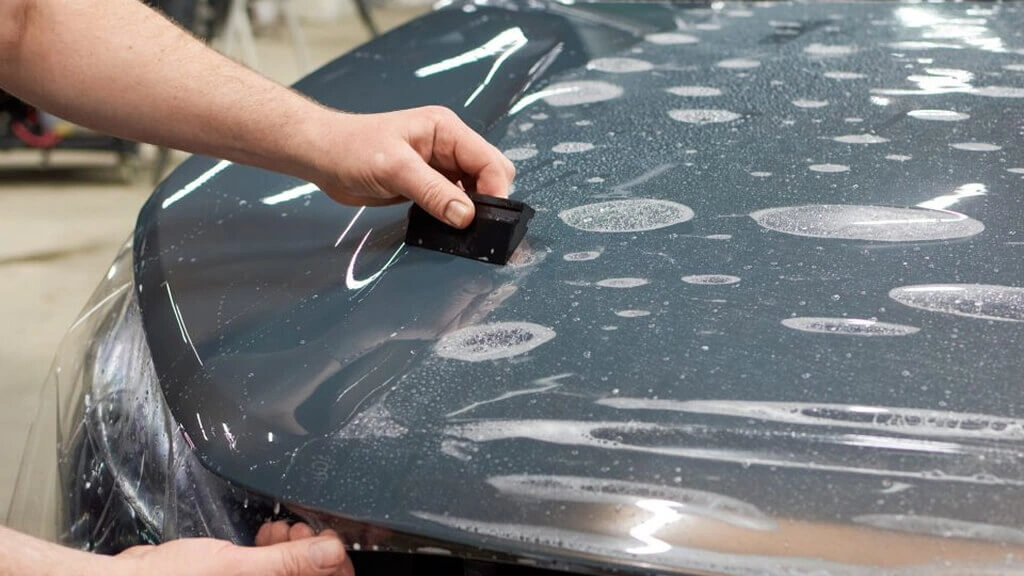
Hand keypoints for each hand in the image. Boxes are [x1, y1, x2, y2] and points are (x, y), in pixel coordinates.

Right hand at [112, 521, 353, 575]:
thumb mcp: (237, 569)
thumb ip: (287, 562)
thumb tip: (333, 554)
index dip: (335, 566)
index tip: (331, 541)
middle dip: (312, 554)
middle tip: (299, 530)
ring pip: (289, 572)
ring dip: (292, 549)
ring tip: (280, 528)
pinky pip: (267, 569)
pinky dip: (272, 551)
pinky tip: (265, 533)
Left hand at [312, 106, 514, 228]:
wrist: (321, 156)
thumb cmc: (351, 149)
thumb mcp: (395, 169)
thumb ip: (433, 192)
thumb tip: (466, 217)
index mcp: (447, 130)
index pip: (489, 160)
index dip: (495, 189)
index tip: (489, 219)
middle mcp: (448, 146)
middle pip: (489, 174)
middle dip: (488, 200)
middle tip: (475, 227)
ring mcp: (439, 166)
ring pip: (474, 190)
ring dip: (471, 210)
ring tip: (461, 231)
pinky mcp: (428, 184)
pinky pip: (454, 201)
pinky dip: (455, 215)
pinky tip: (445, 226)